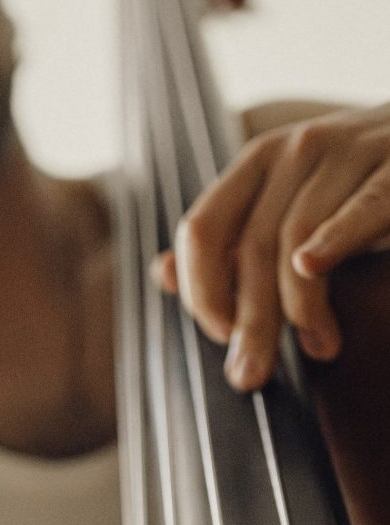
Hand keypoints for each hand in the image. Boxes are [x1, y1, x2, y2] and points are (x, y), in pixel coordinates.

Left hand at [153, 105, 389, 389]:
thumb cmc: (355, 184)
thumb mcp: (285, 201)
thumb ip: (229, 238)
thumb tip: (164, 276)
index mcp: (258, 162)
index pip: (203, 229)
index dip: (203, 291)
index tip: (222, 336)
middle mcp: (296, 150)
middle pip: (251, 246)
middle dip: (249, 322)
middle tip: (252, 375)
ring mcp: (348, 153)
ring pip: (297, 239)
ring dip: (300, 308)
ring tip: (319, 349)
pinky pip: (360, 210)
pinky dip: (332, 241)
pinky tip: (314, 271)